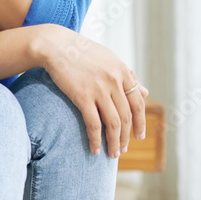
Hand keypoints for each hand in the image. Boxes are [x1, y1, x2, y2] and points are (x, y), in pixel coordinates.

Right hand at [36, 24, 149, 157]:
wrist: (55, 45)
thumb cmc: (81, 51)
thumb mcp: (109, 59)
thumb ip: (128, 75)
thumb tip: (145, 92)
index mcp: (122, 72)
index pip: (138, 104)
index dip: (140, 123)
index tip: (138, 136)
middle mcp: (114, 81)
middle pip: (126, 117)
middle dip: (126, 137)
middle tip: (123, 150)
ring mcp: (99, 89)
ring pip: (113, 124)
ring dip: (114, 143)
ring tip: (113, 154)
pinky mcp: (82, 96)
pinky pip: (94, 124)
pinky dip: (96, 140)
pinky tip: (95, 149)